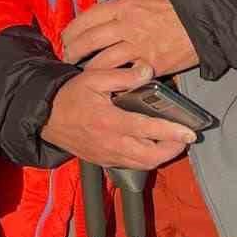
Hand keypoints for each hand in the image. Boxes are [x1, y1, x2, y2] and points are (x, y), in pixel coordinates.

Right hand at [40, 62, 195, 169]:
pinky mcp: (103, 161)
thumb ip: (122, 75)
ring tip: (171, 144)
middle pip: (150, 156)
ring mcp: (107, 155)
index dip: (172, 132)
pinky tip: (150, 147)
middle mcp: (111, 143)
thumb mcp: (92, 78)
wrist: (45, 118)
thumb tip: (147, 71)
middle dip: (172, 149)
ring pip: (142, 164)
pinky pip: (130, 165)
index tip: (190, 132)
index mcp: (110, 121)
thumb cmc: (70, 96)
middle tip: (184, 139)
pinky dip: (145, 159)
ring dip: (161, 156)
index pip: (148, 130)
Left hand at [60, 0, 198, 75]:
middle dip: (72, 51)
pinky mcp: (151, 66)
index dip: (71, 30)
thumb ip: (119, 10)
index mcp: (122, 6)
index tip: (67, 37)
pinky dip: (114, 80)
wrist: (205, 17)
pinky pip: (125, 76)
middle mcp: (126, 26)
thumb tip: (98, 20)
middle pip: (87, 41)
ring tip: (82, 72)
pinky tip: (107, 83)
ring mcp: (138, 47)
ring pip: (101, 62)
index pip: (86, 19)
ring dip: (88, 69)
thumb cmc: (173, 5)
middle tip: (68, 57)